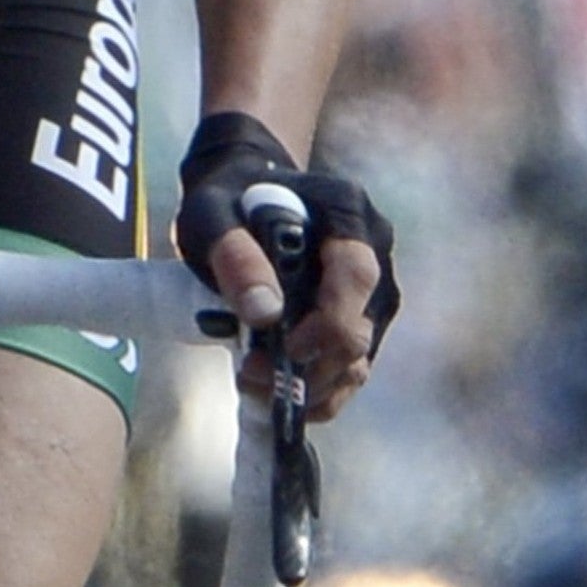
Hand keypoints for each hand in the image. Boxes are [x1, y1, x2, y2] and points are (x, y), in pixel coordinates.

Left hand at [205, 219, 384, 422]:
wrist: (242, 193)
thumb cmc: (228, 201)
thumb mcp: (213, 216)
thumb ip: (235, 256)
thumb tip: (265, 314)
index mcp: (346, 210)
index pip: (356, 274)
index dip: (329, 321)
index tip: (287, 348)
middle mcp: (374, 250)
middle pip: (361, 327)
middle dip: (309, 366)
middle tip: (250, 372)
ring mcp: (372, 290)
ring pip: (358, 359)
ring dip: (309, 386)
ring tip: (252, 381)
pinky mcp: (361, 320)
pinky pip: (350, 369)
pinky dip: (316, 392)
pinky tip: (275, 392)